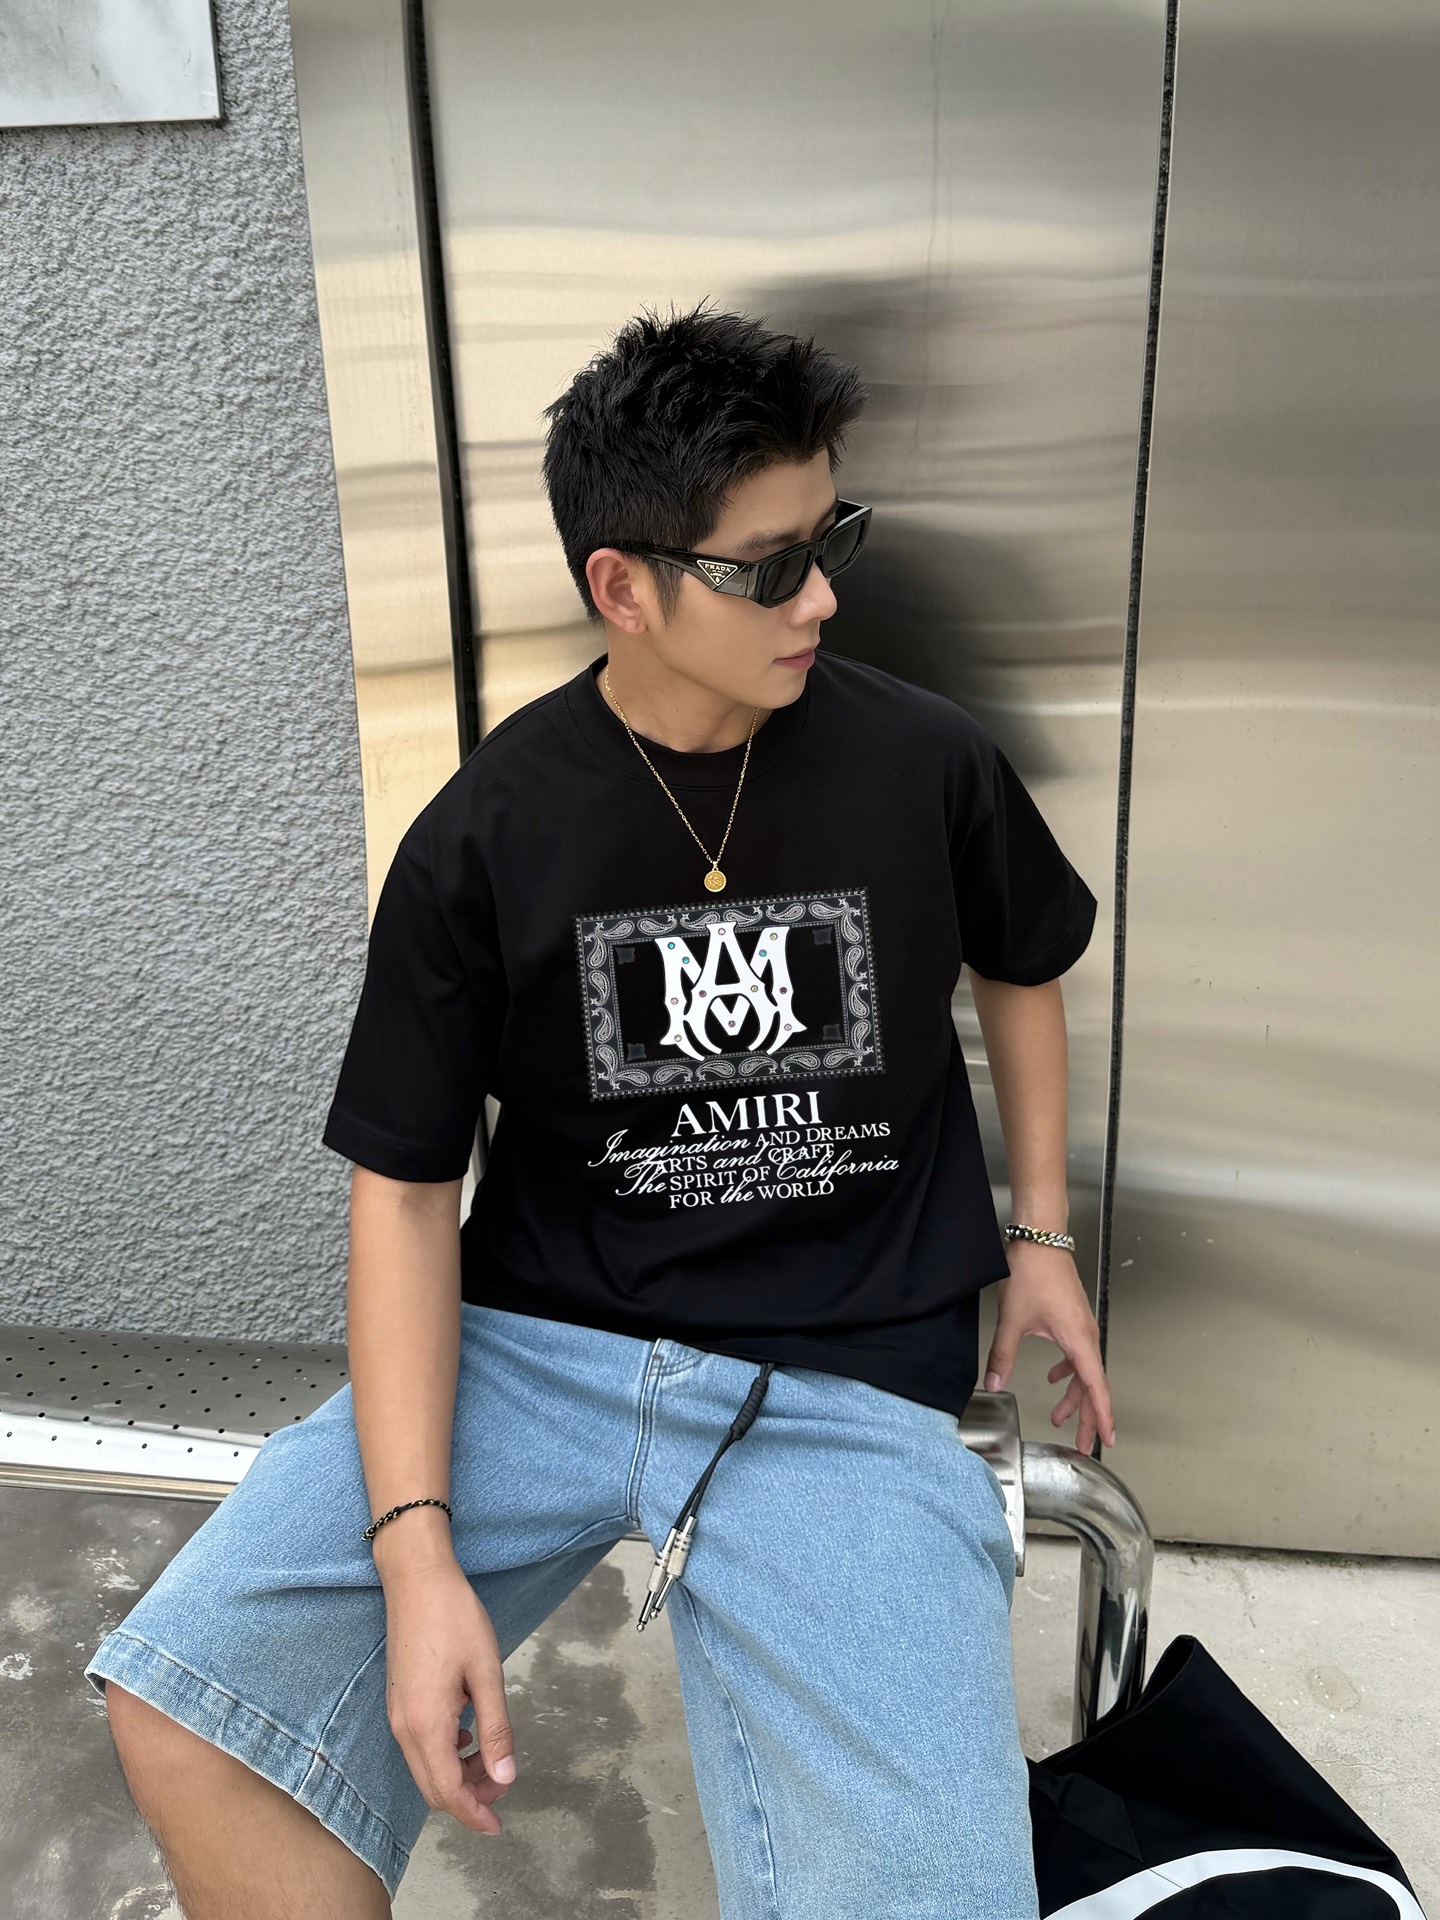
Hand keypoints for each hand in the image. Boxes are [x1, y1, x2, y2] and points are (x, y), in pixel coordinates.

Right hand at [380, 1553, 517, 1834]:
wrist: (416, 1578)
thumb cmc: (455, 1617)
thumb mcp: (487, 1672)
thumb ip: (496, 1728)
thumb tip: (505, 1776)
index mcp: (427, 1724)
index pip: (447, 1792)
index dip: (473, 1814)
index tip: (498, 1825)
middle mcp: (404, 1727)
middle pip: (433, 1788)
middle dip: (468, 1797)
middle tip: (502, 1784)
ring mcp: (397, 1714)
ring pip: (425, 1768)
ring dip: (457, 1775)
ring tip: (490, 1758)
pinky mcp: (398, 1700)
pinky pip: (419, 1745)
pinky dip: (445, 1753)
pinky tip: (467, 1731)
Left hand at [982, 1240, 1116, 1453]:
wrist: (1040, 1240)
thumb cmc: (1033, 1272)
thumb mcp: (1012, 1319)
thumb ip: (1002, 1354)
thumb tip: (994, 1383)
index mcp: (1078, 1339)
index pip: (1095, 1387)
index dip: (1100, 1416)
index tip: (1105, 1439)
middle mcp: (1086, 1335)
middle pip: (1092, 1385)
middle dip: (1086, 1416)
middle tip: (1080, 1443)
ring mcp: (1082, 1327)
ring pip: (1084, 1371)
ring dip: (1074, 1395)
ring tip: (1059, 1416)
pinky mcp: (1073, 1319)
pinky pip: (1077, 1354)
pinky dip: (1068, 1371)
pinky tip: (1052, 1375)